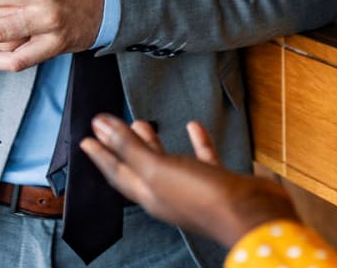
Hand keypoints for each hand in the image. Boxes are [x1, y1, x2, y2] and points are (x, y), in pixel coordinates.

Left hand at [80, 115, 298, 248]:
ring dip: (153, 143)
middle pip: (137, 167)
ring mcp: (193, 187)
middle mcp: (168, 192)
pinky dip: (196, 142)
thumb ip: (129, 147)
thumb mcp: (157, 169)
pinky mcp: (216, 181)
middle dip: (122, 147)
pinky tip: (193, 126)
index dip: (100, 154)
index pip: (116, 171)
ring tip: (143, 123)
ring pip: (167, 162)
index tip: (85, 138)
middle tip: (109, 128)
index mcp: (148, 193)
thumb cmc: (202, 197)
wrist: (251, 214)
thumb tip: (99, 127)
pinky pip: (201, 157)